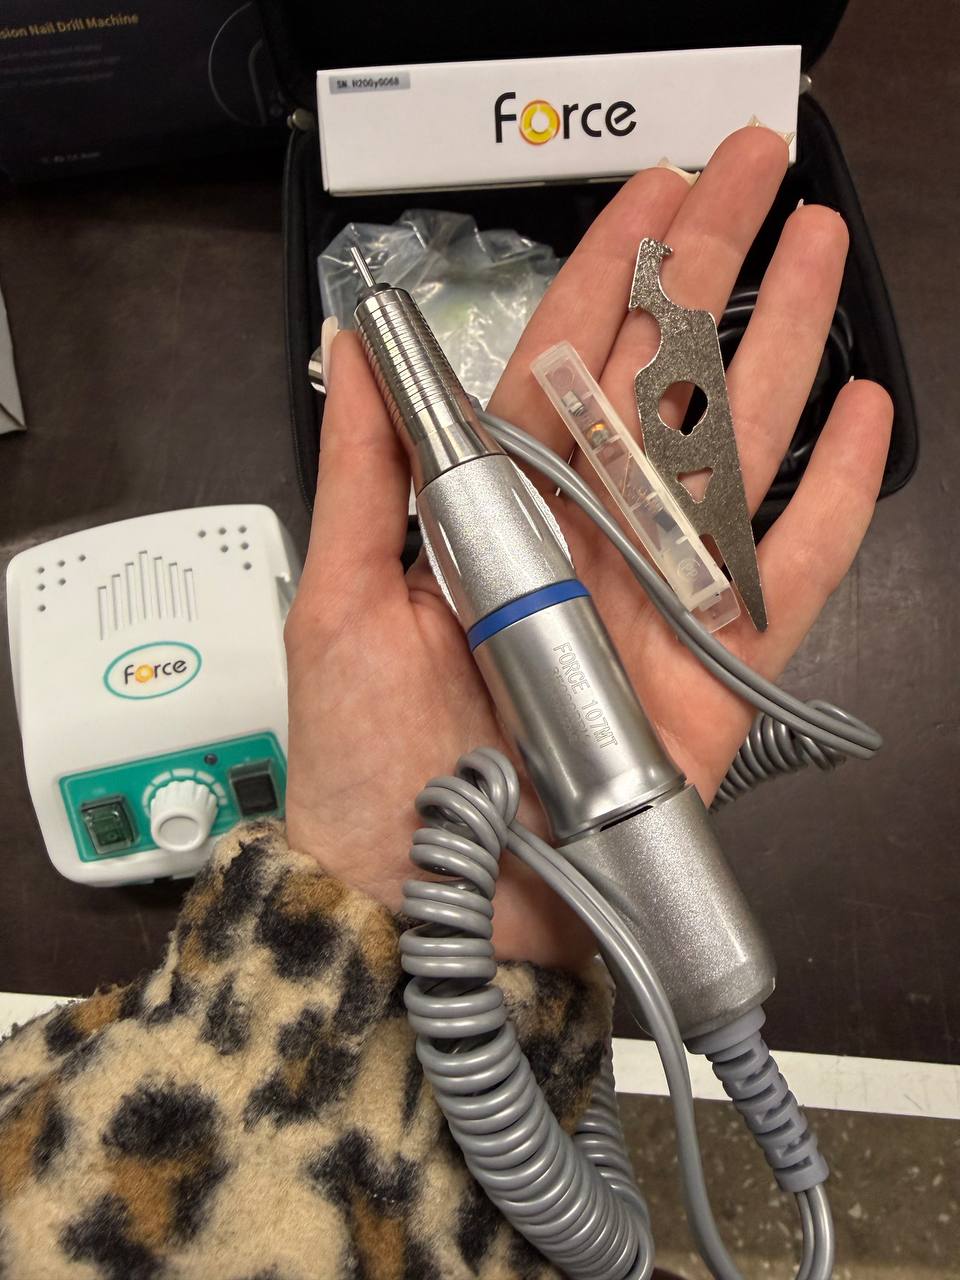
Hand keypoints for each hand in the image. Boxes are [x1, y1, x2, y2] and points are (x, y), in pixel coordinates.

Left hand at [284, 127, 892, 968]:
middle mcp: (587, 536)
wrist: (424, 894)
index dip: (609, 269)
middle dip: (710, 269)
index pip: (560, 361)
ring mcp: (655, 597)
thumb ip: (364, 472)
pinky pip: (788, 572)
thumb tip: (361, 341)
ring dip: (781, 348)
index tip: (656, 189)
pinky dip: (830, 499)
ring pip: (732, 449)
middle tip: (762, 168)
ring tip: (823, 250)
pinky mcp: (713, 672)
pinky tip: (863, 416)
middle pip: (661, 380)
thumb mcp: (341, 605)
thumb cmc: (363, 761)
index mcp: (498, 508)